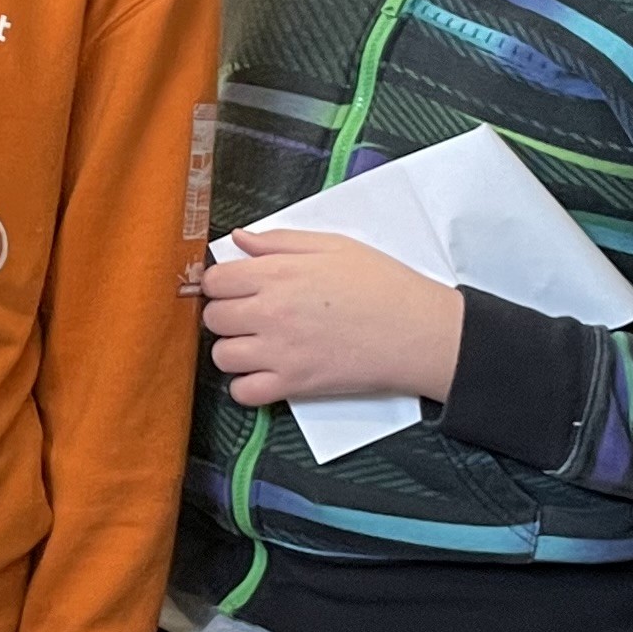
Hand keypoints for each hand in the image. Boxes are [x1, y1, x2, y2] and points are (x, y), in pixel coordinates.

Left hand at [200, 230, 464, 410]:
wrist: (418, 331)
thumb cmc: (382, 284)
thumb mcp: (334, 245)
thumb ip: (279, 241)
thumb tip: (238, 238)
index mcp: (278, 273)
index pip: (215, 280)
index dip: (222, 283)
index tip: (235, 287)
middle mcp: (271, 312)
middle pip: (213, 318)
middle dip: (226, 314)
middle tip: (250, 314)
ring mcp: (280, 351)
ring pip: (222, 356)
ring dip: (234, 350)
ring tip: (257, 344)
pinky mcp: (294, 384)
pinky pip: (243, 393)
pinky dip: (247, 386)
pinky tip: (264, 372)